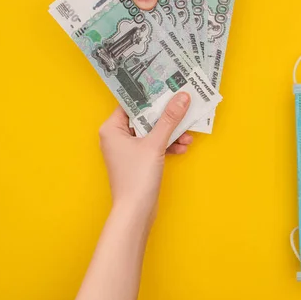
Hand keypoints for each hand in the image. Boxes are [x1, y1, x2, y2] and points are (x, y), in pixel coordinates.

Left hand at [98, 93, 191, 215]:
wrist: (136, 212)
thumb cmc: (137, 177)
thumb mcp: (155, 144)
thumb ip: (169, 119)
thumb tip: (182, 97)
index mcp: (112, 128)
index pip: (131, 104)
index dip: (150, 95)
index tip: (167, 87)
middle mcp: (117, 137)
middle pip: (145, 117)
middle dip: (166, 116)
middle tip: (183, 107)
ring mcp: (128, 150)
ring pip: (152, 132)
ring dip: (171, 133)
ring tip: (188, 134)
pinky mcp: (138, 161)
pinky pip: (155, 146)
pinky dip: (168, 145)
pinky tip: (183, 147)